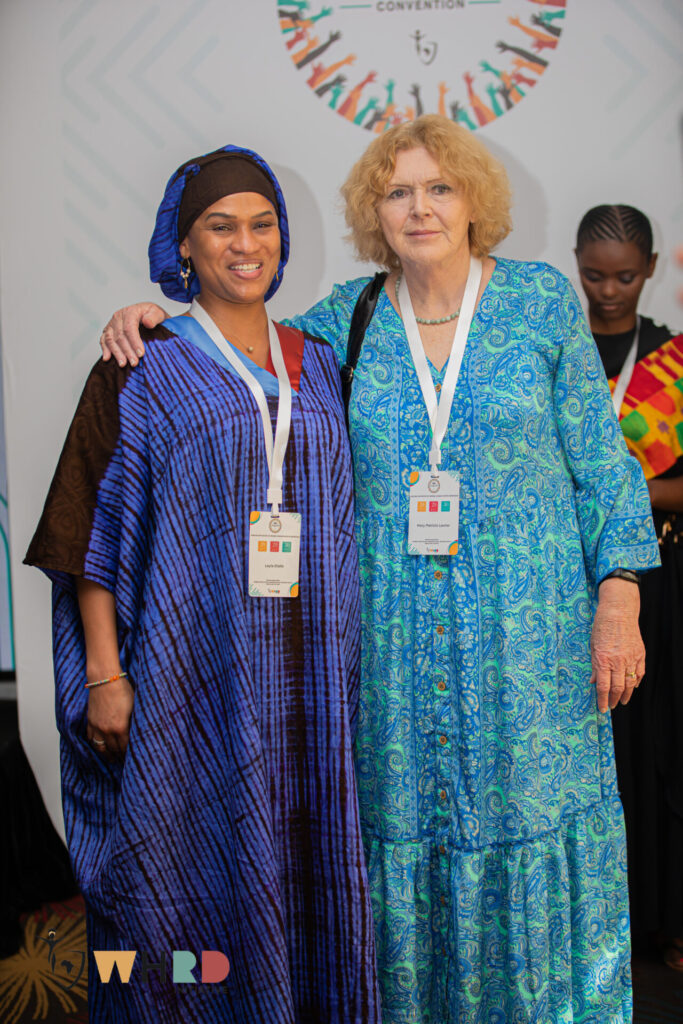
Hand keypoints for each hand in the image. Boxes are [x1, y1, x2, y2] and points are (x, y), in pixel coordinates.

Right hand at [86, 675, 134, 759]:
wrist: (105, 678)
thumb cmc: (122, 689)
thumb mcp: (135, 706)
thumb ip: (135, 721)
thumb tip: (139, 731)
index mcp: (120, 727)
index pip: (125, 747)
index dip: (129, 753)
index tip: (133, 757)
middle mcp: (107, 730)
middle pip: (113, 749)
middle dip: (119, 756)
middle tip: (124, 761)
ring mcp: (96, 726)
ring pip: (100, 747)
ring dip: (106, 755)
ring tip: (112, 759)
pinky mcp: (90, 721)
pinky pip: (91, 738)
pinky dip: (95, 745)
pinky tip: (100, 747)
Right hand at [99, 302, 166, 366]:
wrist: (148, 315)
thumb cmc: (153, 316)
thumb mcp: (158, 313)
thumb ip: (154, 317)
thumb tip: (148, 323)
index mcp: (130, 312)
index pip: (130, 327)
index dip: (134, 342)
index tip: (141, 354)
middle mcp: (118, 317)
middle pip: (120, 335)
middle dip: (127, 351)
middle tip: (134, 363)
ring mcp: (111, 324)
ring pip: (110, 339)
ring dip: (116, 353)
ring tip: (123, 364)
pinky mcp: (108, 331)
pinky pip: (103, 340)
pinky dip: (105, 349)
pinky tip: (107, 359)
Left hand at [590, 577, 644, 712]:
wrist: (619, 612)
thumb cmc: (602, 627)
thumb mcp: (592, 646)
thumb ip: (594, 665)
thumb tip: (593, 681)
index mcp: (603, 660)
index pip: (603, 687)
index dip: (602, 700)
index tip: (602, 709)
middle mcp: (618, 661)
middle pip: (618, 688)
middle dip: (614, 700)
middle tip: (611, 706)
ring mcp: (631, 658)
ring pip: (630, 683)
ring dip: (626, 694)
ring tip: (622, 701)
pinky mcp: (640, 654)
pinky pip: (639, 673)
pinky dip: (636, 682)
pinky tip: (633, 686)